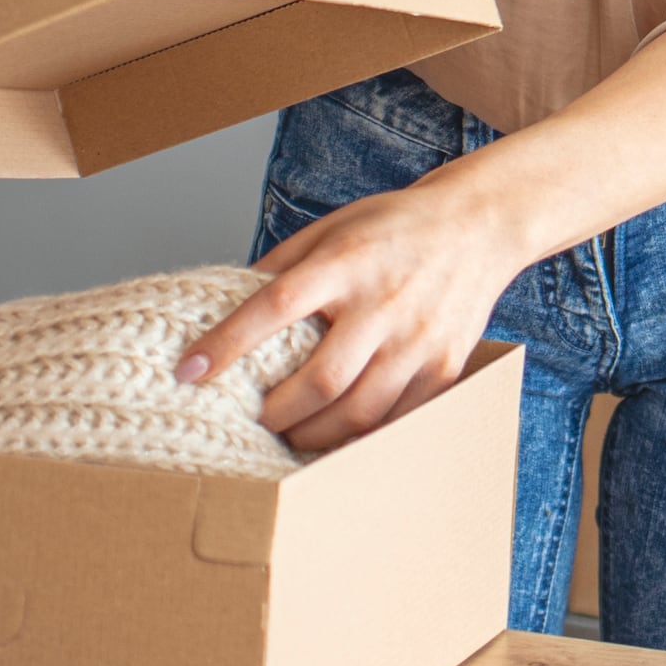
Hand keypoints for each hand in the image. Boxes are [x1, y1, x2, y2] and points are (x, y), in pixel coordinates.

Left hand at [181, 173, 523, 454]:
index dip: (228, 342)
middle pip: (320, 379)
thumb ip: (281, 268)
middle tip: (249, 420)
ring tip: (289, 436)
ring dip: (314, 435)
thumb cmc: (393, 228)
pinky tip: (336, 438)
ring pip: (359, 411)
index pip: (276, 304)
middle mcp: (384, 302)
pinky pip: (397, 419)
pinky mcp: (444, 367)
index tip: (188, 372)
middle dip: (274, 413)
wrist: (477, 227)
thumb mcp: (330, 228)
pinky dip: (361, 437)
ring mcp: (419, 340)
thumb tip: (226, 311)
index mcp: (346, 261)